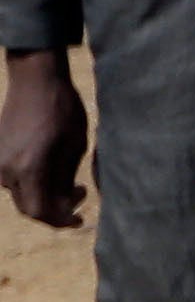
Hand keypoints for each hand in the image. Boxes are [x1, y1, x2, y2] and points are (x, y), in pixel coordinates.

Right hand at [0, 53, 80, 231]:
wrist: (35, 81)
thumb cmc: (63, 110)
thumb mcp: (75, 148)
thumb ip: (66, 180)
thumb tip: (65, 204)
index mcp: (29, 168)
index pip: (40, 211)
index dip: (61, 220)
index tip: (80, 219)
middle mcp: (6, 169)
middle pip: (28, 206)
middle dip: (55, 208)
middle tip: (80, 195)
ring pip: (20, 193)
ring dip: (43, 195)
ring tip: (70, 181)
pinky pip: (12, 179)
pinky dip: (32, 182)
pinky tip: (51, 171)